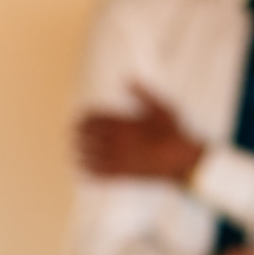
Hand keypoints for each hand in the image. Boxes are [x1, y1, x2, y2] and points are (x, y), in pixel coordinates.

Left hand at [77, 84, 205, 182]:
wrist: (181, 161)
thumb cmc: (172, 132)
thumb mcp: (160, 107)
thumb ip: (142, 93)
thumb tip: (127, 78)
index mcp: (123, 123)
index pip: (92, 119)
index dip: (82, 119)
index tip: (79, 120)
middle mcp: (117, 141)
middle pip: (85, 137)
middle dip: (77, 134)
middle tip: (72, 133)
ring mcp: (117, 159)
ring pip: (87, 155)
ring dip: (78, 152)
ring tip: (74, 149)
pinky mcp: (120, 175)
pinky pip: (96, 174)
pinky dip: (86, 170)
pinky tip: (82, 167)